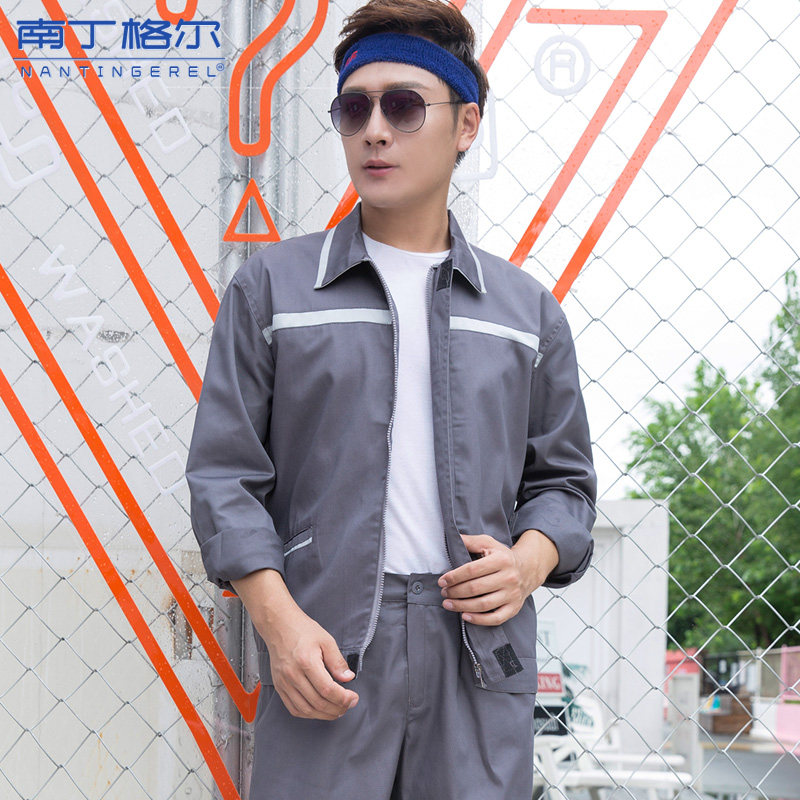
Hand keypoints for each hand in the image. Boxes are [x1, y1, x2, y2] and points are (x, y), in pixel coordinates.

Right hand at [231, 568, 358, 720]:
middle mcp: (293, 675)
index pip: (327, 689)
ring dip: (324, 715)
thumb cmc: (303, 631)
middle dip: (337, 708)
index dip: (343, 698)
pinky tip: (319, 710)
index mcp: (306, 661)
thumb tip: (348, 678)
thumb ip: (337, 661)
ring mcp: (284, 683)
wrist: (279, 626)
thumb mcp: (326, 640)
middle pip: (317, 703)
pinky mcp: (279, 686)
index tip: (353, 698)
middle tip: (348, 705)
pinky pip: (294, 708)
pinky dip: (308, 714)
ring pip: (306, 710)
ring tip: (337, 710)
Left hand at [437, 530, 559, 625]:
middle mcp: (508, 577)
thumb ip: (470, 541)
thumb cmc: (502, 557)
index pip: (472, 570)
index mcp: (501, 560)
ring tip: (448, 604)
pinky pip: (495, 619)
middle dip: (455, 592)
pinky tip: (465, 616)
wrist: (527, 570)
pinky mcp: (514, 608)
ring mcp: (512, 594)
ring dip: (462, 606)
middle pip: (475, 588)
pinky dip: (479, 620)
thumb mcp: (488, 543)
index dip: (455, 576)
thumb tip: (452, 538)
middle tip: (444, 592)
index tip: (442, 581)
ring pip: (483, 605)